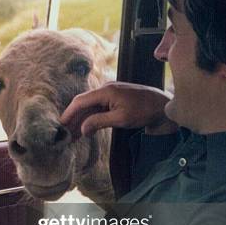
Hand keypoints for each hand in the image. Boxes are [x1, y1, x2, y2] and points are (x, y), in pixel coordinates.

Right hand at [60, 81, 177, 136]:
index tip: (61, 125)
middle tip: (64, 133)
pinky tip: (86, 129)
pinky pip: (98, 108)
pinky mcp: (115, 100)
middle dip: (73, 118)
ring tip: (72, 135)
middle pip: (83, 104)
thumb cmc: (145, 112)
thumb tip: (82, 128)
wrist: (164, 107)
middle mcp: (106, 89)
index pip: (80, 101)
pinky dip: (90, 118)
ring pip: (90, 107)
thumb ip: (99, 122)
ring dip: (81, 120)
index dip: (69, 113)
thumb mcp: (121, 119)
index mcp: (106, 91)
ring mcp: (110, 94)